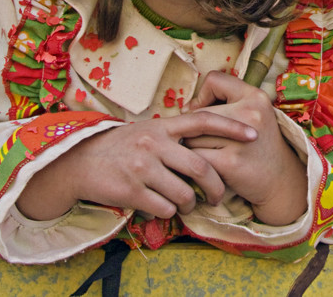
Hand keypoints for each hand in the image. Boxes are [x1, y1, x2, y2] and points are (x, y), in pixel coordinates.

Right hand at [15, 112, 256, 220]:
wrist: (80, 162)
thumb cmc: (121, 146)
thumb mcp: (148, 131)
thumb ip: (175, 133)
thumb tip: (209, 138)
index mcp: (162, 126)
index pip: (203, 120)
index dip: (230, 126)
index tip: (252, 134)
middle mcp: (154, 143)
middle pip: (200, 166)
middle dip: (216, 186)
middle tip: (219, 195)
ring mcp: (142, 167)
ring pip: (184, 193)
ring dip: (191, 204)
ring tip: (188, 205)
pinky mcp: (131, 191)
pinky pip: (164, 208)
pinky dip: (168, 212)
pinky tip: (163, 208)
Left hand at [185, 71, 308, 225]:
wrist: (280, 179)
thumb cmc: (259, 144)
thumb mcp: (253, 114)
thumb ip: (225, 102)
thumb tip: (184, 110)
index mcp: (255, 96)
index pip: (213, 80)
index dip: (203, 96)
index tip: (205, 114)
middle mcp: (250, 113)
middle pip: (198, 115)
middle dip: (195, 131)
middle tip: (206, 143)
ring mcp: (240, 138)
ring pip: (192, 136)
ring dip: (192, 148)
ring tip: (209, 155)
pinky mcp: (230, 162)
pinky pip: (195, 157)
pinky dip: (197, 164)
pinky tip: (208, 168)